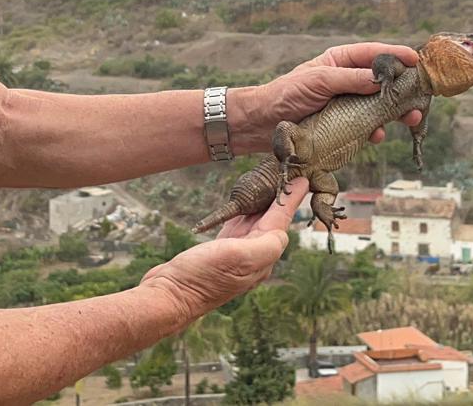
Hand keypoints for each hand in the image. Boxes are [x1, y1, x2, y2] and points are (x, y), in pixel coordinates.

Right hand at [140, 178, 309, 328]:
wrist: (169, 296)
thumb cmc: (201, 278)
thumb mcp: (239, 258)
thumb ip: (266, 244)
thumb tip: (281, 233)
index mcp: (261, 257)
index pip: (281, 223)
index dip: (290, 200)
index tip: (303, 180)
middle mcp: (252, 257)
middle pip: (272, 222)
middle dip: (281, 200)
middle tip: (289, 177)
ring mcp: (235, 255)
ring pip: (255, 224)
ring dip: (264, 205)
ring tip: (271, 185)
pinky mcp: (218, 252)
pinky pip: (236, 228)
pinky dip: (242, 214)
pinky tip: (242, 207)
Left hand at [233, 42, 421, 151]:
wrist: (262, 124)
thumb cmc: (286, 94)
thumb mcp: (319, 81)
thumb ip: (350, 78)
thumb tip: (381, 78)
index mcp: (341, 61)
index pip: (375, 53)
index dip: (397, 56)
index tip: (418, 61)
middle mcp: (347, 80)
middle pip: (384, 81)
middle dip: (403, 89)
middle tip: (419, 99)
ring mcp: (346, 103)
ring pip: (379, 105)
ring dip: (395, 112)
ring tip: (408, 119)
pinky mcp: (343, 125)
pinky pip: (366, 126)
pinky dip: (375, 130)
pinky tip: (376, 136)